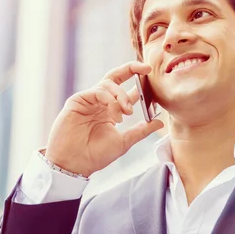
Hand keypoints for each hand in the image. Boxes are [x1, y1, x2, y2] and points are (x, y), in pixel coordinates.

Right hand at [45, 61, 163, 177]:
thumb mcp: (124, 142)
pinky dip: (110, 99)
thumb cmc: (95, 155)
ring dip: (122, 95)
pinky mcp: (77, 100)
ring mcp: (88, 100)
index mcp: (110, 110)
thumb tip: (160, 122)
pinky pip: (98, 91)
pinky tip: (115, 113)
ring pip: (109, 83)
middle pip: (116, 76)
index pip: (127, 91)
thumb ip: (141, 130)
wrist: (74, 165)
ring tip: (127, 112)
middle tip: (146, 69)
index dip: (141, 85)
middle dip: (131, 69)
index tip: (154, 82)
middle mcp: (100, 102)